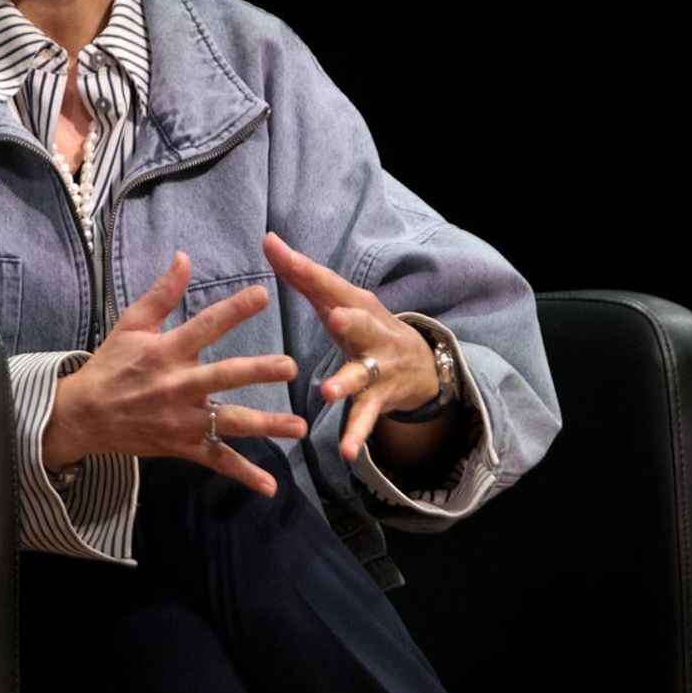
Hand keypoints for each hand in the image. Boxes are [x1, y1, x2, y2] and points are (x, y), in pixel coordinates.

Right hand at [42, 252, 309, 495]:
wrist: (84, 414)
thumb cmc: (111, 364)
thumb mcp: (131, 324)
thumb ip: (162, 292)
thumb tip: (185, 257)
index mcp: (165, 351)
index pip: (205, 326)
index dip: (233, 310)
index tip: (263, 295)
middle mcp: (177, 386)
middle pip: (223, 377)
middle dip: (257, 372)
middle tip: (290, 367)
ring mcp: (181, 420)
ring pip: (228, 423)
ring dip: (265, 425)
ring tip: (299, 427)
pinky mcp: (182, 446)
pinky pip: (217, 460)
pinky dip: (243, 474)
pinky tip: (270, 486)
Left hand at [263, 231, 440, 461]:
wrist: (423, 365)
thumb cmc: (363, 325)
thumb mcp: (338, 299)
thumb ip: (302, 274)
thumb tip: (268, 240)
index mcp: (356, 304)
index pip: (327, 284)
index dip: (303, 268)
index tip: (277, 251)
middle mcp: (371, 332)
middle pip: (361, 324)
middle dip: (350, 321)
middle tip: (335, 318)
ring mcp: (377, 368)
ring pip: (360, 375)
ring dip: (344, 383)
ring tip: (327, 392)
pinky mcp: (379, 399)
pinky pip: (365, 418)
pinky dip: (355, 435)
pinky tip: (344, 452)